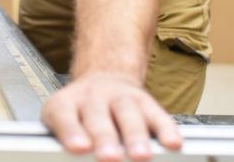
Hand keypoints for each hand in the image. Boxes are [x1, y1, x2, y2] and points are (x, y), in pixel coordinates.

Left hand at [41, 71, 181, 161]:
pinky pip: (157, 115)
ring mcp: (120, 96)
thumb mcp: (61, 122)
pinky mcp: (146, 102)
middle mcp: (92, 96)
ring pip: (128, 113)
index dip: (70, 131)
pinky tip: (171, 143)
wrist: (101, 79)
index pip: (63, 115)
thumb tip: (71, 156)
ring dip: (135, 136)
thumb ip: (68, 140)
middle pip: (97, 116)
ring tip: (140, 156)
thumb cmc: (79, 113)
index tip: (78, 147)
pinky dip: (165, 130)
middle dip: (104, 138)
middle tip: (108, 157)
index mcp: (65, 103)